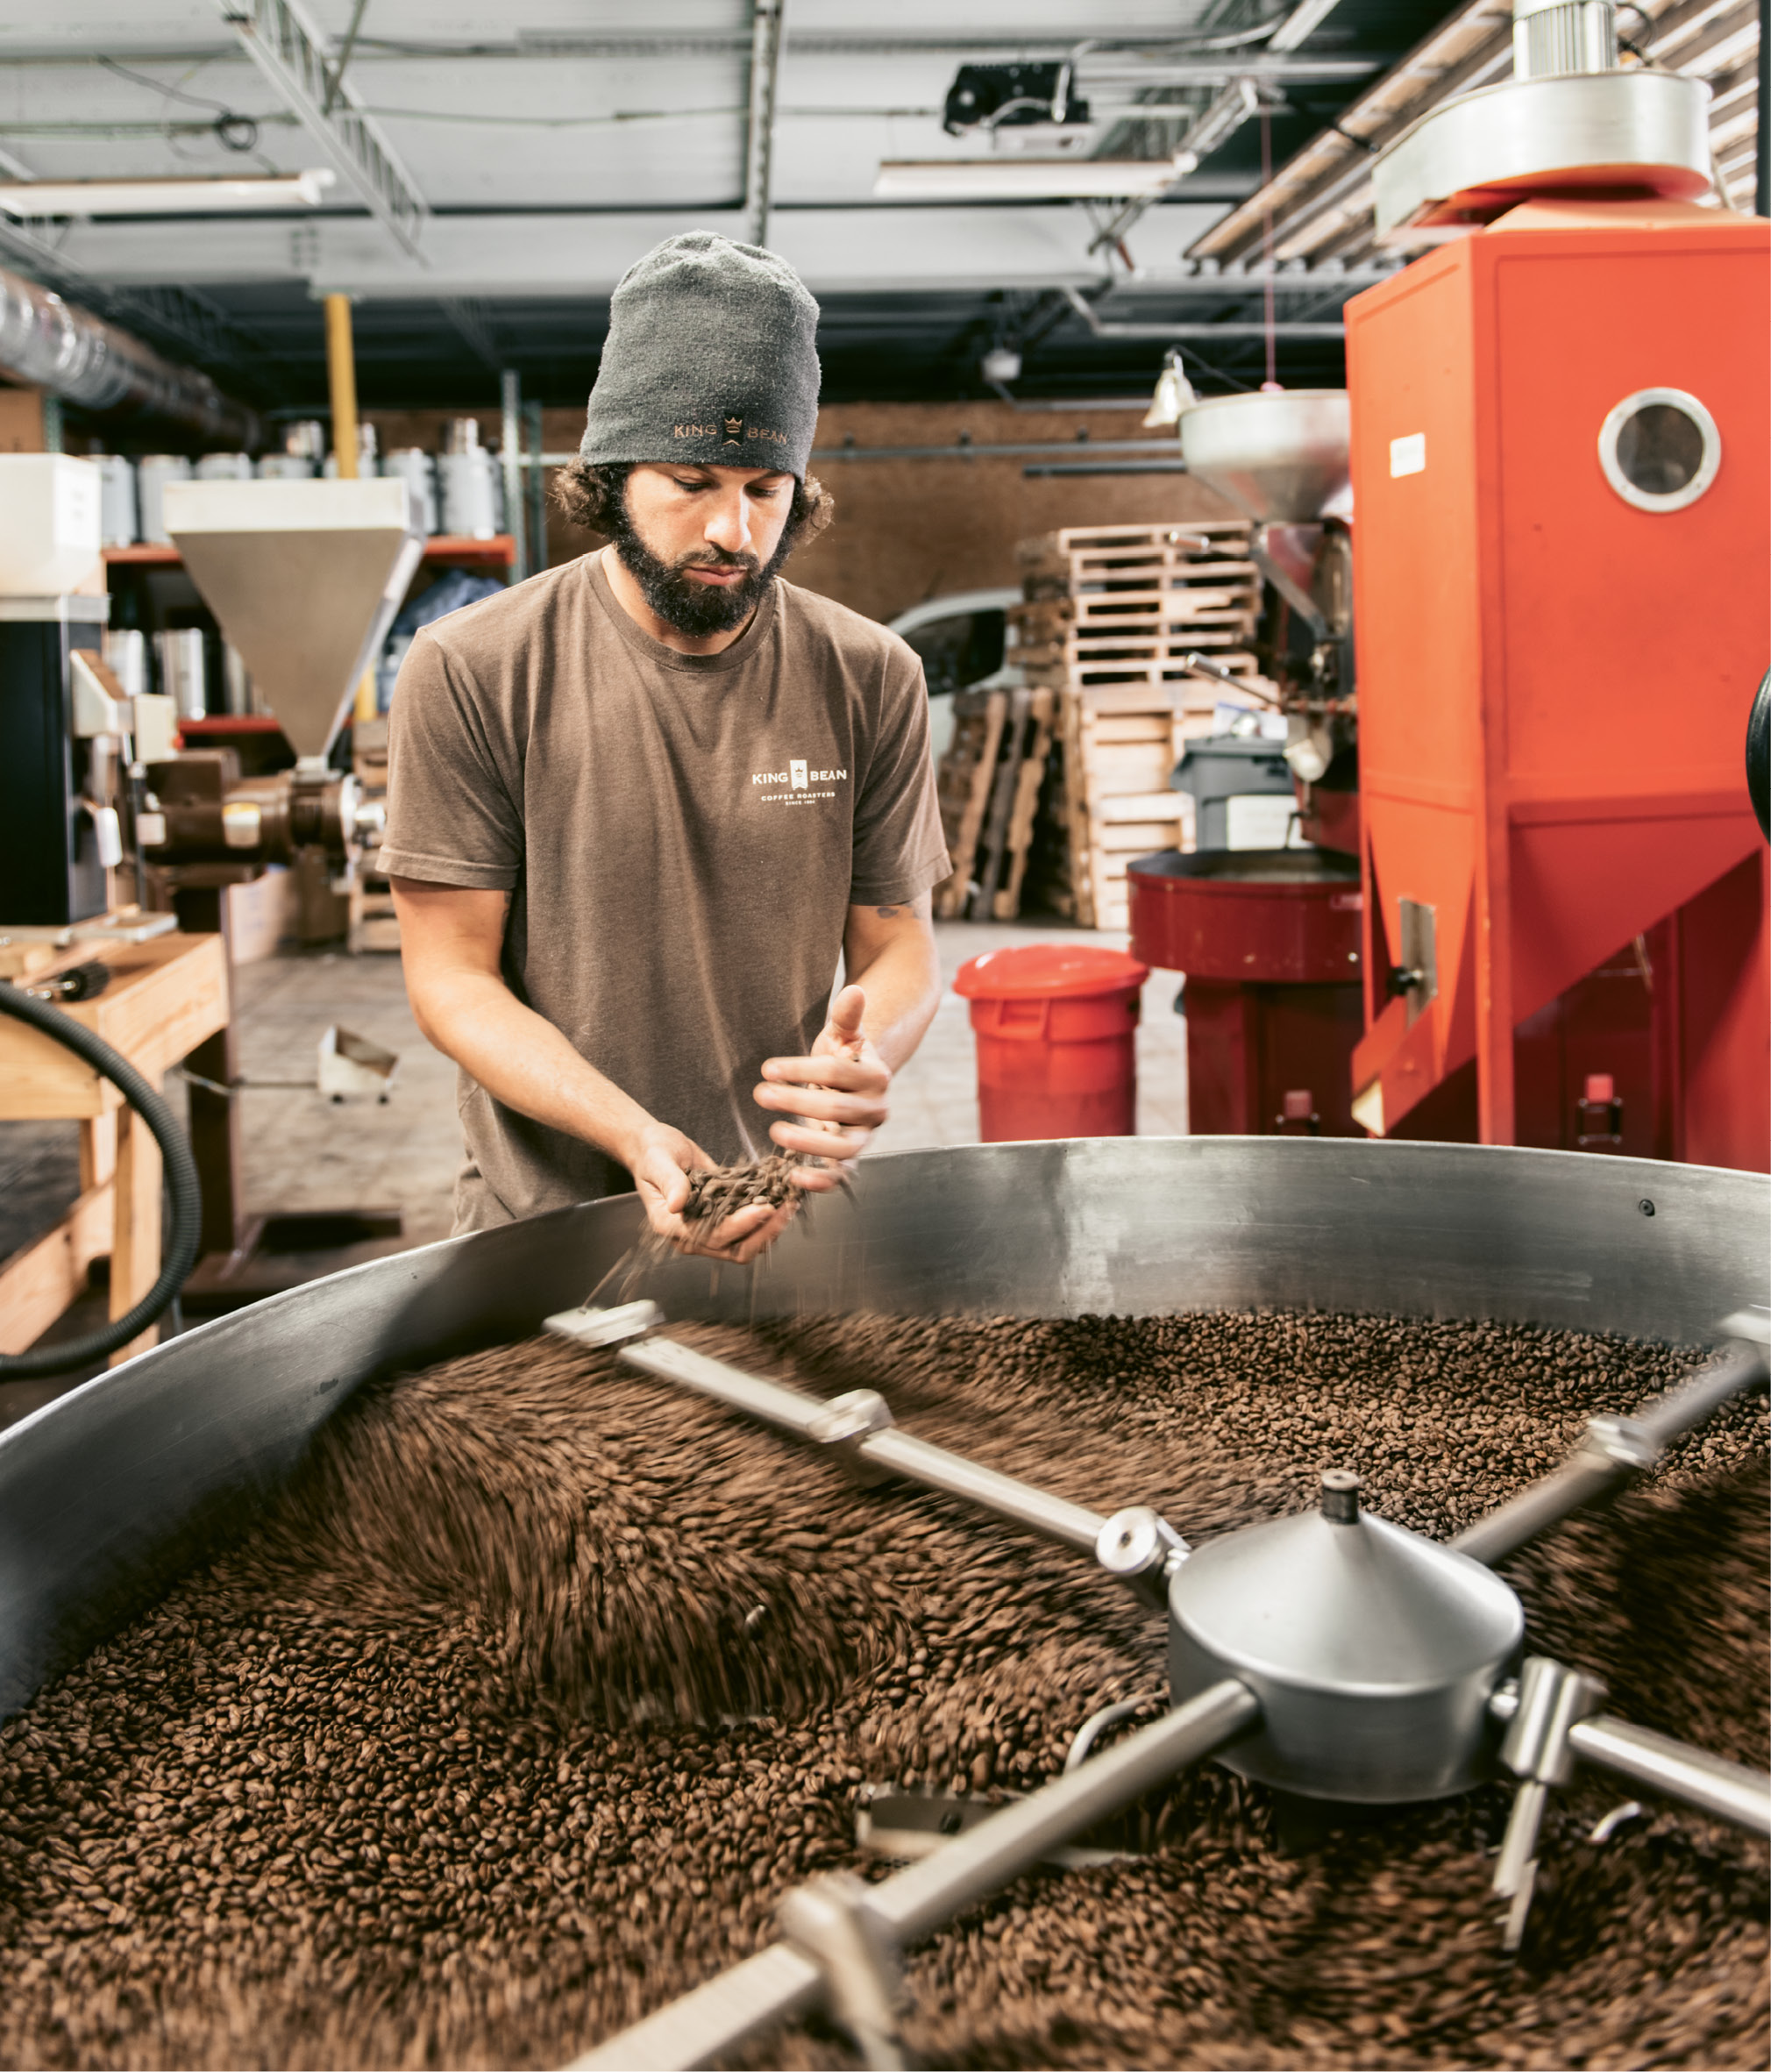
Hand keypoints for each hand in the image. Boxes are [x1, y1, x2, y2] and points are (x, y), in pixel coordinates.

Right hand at [624, 1120, 798, 1263]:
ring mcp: (708, 1231)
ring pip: (747, 1245)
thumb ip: (670, 1181)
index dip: (740, 1225)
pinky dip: (768, 1220)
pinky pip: (749, 1231)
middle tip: (786, 1208)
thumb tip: (679, 1203)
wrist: (656, 1148)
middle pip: (735, 1250)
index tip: (764, 1207)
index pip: (712, 1236)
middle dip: (764, 1232)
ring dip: (770, 1229)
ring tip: (789, 1205)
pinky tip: (783, 1201)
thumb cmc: (654, 1153)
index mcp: (671, 1225)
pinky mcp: (723, 1221)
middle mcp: (691, 1235)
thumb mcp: (658, 1161)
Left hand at [753, 984, 890, 1193]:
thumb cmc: (842, 1055)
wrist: (854, 1083)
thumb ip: (847, 1016)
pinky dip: (822, 1182)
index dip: (801, 1070)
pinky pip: (842, 1175)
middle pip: (836, 1110)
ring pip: (843, 1148)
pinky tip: (794, 1179)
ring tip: (775, 1133)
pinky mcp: (851, 1158)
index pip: (837, 1073)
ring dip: (808, 1143)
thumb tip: (854, 990)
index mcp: (876, 1076)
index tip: (768, 1069)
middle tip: (760, 1095)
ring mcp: (865, 1137)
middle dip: (796, 1102)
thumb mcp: (842, 1034)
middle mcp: (877, 1110)